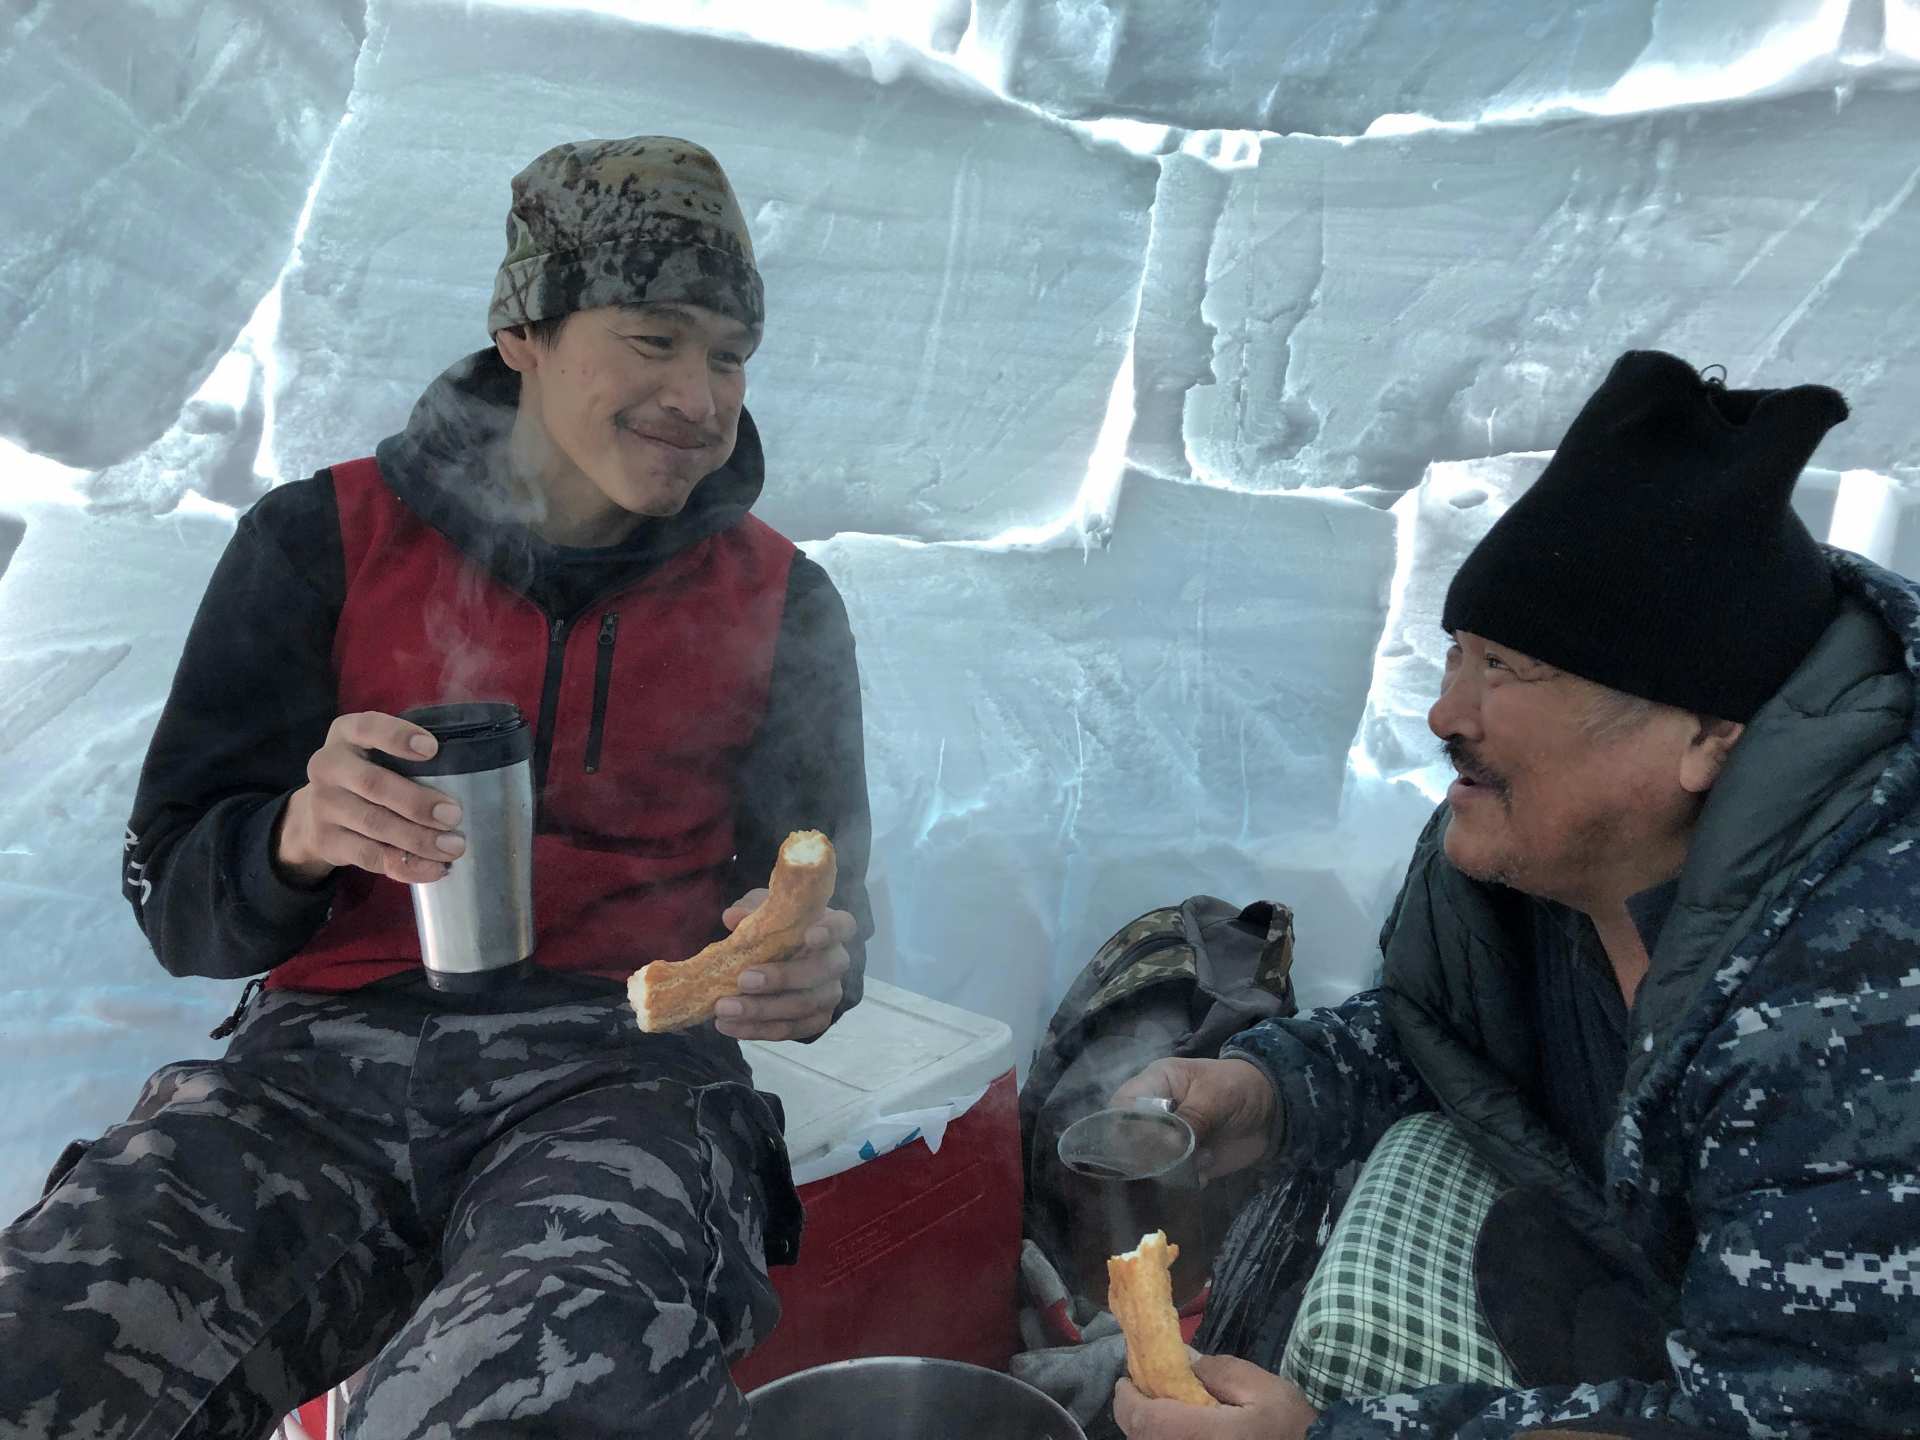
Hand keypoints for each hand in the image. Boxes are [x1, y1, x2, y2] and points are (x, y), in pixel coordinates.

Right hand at [274, 712, 464, 886]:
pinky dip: (406, 865)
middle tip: (454, 815)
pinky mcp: (327, 841)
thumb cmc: (366, 774)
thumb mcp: (377, 753)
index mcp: (345, 734)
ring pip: (374, 824)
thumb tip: (468, 779)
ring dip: (418, 838)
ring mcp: (323, 805)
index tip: (433, 749)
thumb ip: (408, 758)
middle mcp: (328, 766)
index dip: (398, 737)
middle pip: (374, 784)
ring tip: (452, 847)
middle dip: (418, 802)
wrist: (315, 816)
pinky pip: (370, 856)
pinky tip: (433, 868)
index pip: (367, 727)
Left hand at [711, 894, 855, 1040]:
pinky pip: (790, 1029)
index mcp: (832, 928)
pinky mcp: (816, 1020)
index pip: (842, 926)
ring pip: (802, 1006)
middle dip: (781, 978)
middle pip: (820, 972)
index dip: (830, 932)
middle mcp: (837, 962)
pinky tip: (728, 1026)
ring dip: (761, 1010)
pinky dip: (757, 1030)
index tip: (809, 936)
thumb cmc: (777, 928)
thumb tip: (732, 917)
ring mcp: (829, 994)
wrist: (781, 960)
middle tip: (743, 979)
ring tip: (723, 1009)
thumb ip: (751, 911)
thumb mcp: (764, 912)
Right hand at [1110, 1058, 1277, 1180]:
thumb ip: (1190, 1118)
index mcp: (1155, 1084)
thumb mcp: (1215, 1096)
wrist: (1273, 1111)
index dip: (1126, 1125)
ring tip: (1203, 1157)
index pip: (1120, 1105)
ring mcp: (1166, 1138)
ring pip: (1147, 1161)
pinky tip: (1206, 1170)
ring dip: (1172, 1166)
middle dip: (1151, 1150)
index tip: (1149, 1139)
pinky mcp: (1182, 1159)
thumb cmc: (1240, 1088)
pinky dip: (1186, 1178)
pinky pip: (1170, 1176)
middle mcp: (1153, 1112)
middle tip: (1180, 1151)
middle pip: (1128, 1138)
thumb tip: (1168, 1145)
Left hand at [1115, 1357, 1318, 1439]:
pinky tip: (1183, 1427)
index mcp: (1200, 1434)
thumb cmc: (1290, 1426)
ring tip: (1167, 1407)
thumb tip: (1183, 1362)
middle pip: (1141, 1436)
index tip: (1130, 1377)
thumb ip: (1218, 1371)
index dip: (1128, 1397)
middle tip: (1148, 1388)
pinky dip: (1166, 1437)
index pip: (1143, 1418)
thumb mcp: (1260, 1387)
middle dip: (1137, 1410)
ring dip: (1151, 1427)